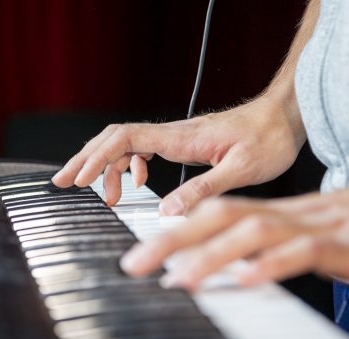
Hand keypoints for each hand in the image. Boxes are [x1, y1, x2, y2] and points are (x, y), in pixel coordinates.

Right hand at [52, 96, 305, 212]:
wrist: (283, 118)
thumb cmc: (267, 139)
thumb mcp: (241, 171)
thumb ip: (203, 190)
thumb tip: (166, 212)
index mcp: (180, 138)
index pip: (125, 139)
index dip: (97, 158)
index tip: (78, 179)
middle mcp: (172, 134)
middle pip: (115, 138)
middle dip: (87, 159)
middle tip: (65, 182)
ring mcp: (175, 137)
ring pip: (127, 143)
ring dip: (108, 166)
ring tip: (106, 195)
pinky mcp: (182, 143)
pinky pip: (145, 149)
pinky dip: (131, 165)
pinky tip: (140, 183)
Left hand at [120, 163, 348, 289]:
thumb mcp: (298, 234)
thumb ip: (262, 245)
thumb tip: (228, 264)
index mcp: (270, 213)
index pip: (213, 216)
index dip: (173, 232)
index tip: (141, 255)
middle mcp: (283, 216)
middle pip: (220, 218)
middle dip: (173, 240)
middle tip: (136, 264)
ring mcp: (310, 228)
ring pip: (253, 233)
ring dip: (213, 255)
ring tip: (180, 278)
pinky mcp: (340, 245)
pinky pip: (302, 253)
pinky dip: (272, 263)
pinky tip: (247, 278)